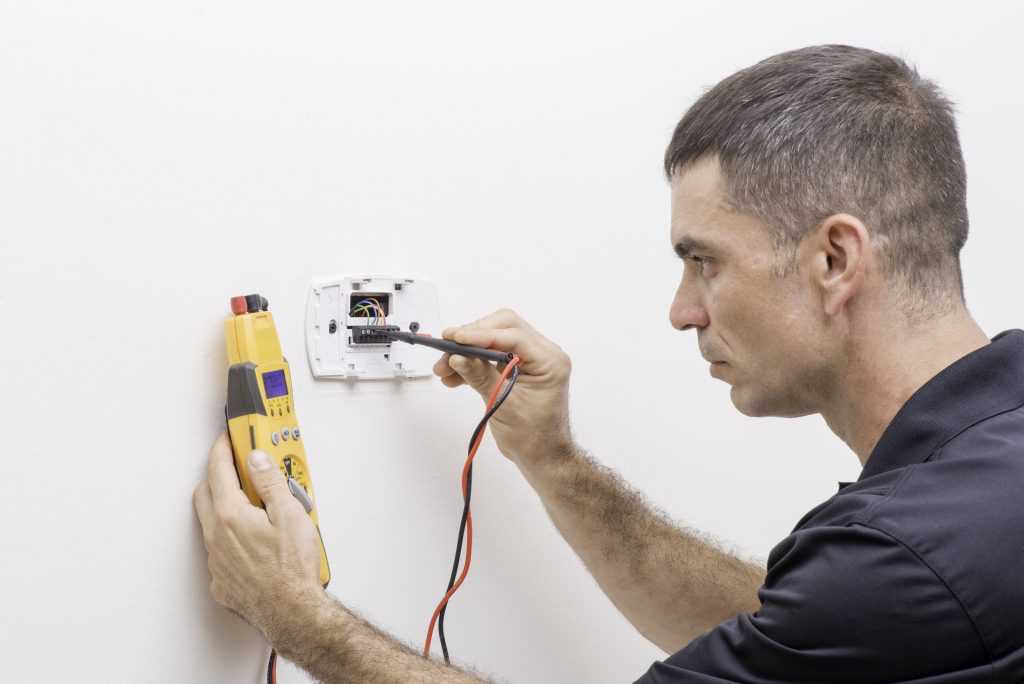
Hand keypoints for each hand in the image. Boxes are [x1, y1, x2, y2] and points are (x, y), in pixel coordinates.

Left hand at [193, 432, 323, 637]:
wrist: (292, 612)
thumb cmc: (293, 570)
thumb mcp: (290, 515)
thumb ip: (270, 482)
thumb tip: (257, 460)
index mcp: (231, 515)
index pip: (219, 470)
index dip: (223, 448)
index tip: (228, 439)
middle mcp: (217, 537)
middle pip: (205, 493)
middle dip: (218, 475)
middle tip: (240, 469)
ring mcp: (217, 560)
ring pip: (212, 524)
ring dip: (226, 509)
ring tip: (257, 510)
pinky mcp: (222, 581)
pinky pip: (220, 552)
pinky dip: (232, 540)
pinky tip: (255, 544)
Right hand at [432, 308, 574, 465]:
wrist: (542, 455)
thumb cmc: (534, 437)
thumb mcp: (504, 406)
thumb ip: (480, 377)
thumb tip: (458, 357)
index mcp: (550, 361)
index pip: (513, 335)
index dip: (481, 335)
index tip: (455, 339)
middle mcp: (544, 354)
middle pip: (504, 327)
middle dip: (472, 337)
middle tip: (447, 349)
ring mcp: (531, 359)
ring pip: (495, 338)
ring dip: (468, 350)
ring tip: (444, 368)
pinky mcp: (518, 366)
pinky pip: (492, 354)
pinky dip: (472, 362)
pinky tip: (454, 375)